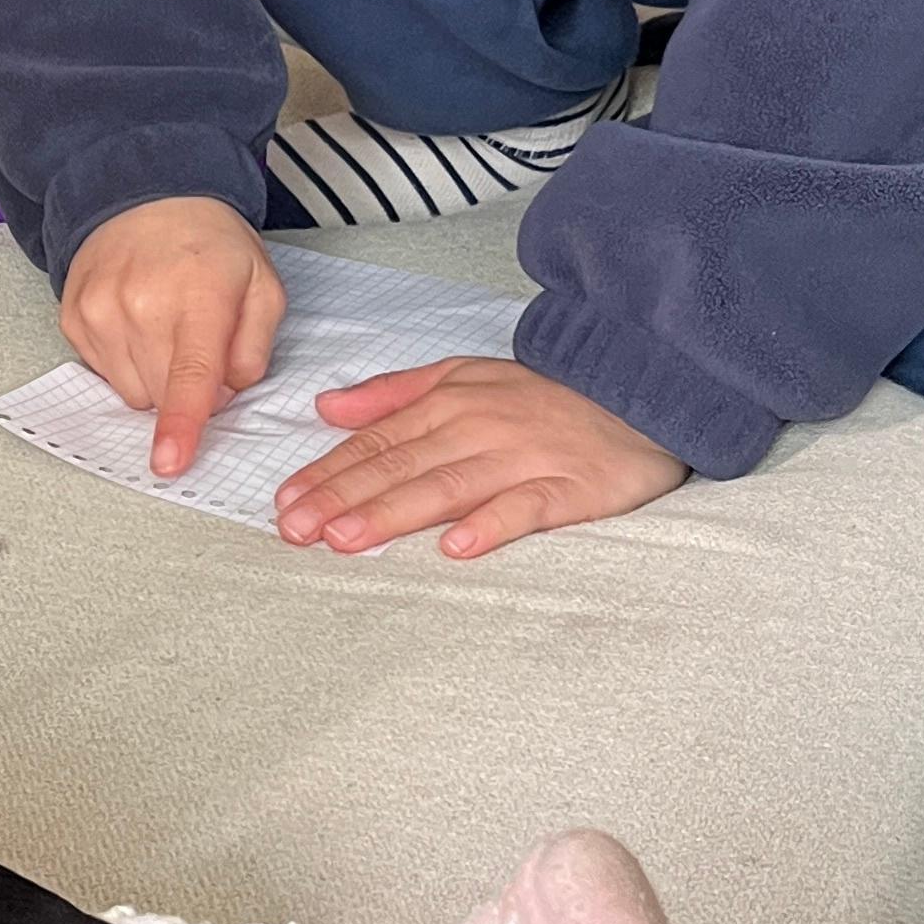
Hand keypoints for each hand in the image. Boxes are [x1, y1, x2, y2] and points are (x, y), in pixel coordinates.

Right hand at [61, 197, 286, 477]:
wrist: (146, 195)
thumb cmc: (210, 245)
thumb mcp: (262, 286)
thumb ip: (255, 350)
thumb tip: (225, 397)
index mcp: (198, 295)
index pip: (190, 374)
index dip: (181, 424)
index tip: (170, 462)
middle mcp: (140, 303)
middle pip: (160, 394)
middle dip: (185, 391)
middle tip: (199, 347)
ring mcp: (99, 310)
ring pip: (130, 392)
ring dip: (154, 379)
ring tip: (165, 329)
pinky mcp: (73, 316)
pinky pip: (104, 373)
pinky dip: (126, 362)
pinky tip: (137, 324)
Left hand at [273, 358, 684, 560]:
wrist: (639, 389)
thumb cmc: (543, 395)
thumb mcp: (464, 376)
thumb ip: (393, 394)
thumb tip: (327, 408)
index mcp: (448, 403)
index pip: (376, 442)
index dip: (327, 472)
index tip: (284, 502)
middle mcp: (478, 428)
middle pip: (400, 466)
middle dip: (341, 497)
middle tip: (295, 530)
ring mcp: (522, 458)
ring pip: (447, 486)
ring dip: (392, 513)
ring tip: (345, 538)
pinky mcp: (568, 488)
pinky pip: (525, 508)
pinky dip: (490, 526)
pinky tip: (455, 548)